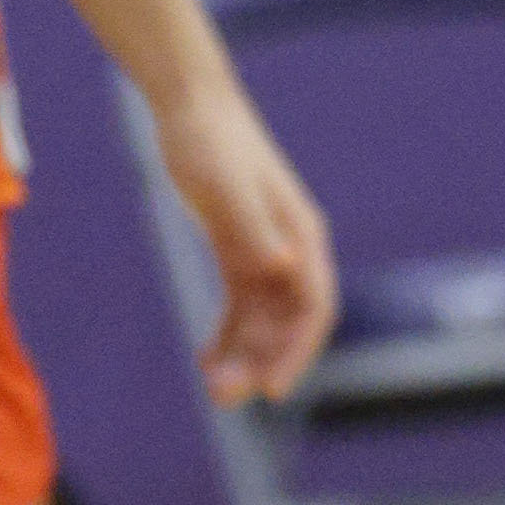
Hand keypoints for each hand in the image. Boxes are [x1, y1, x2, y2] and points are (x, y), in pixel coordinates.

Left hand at [153, 70, 337, 409]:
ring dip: (244, 356)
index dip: (298, 350)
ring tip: (213, 388)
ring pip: (263, 321)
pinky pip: (241, 306)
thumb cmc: (211, 140)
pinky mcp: (239, 251)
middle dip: (263, 362)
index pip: (313, 306)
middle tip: (223, 397)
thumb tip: (283, 266)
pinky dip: (227, 335)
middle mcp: (290, 250)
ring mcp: (266, 253)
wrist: (191, 106)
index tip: (272, 389)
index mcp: (300, 235)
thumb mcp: (226, 184)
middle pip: (288, 322)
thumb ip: (255, 226)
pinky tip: (206, 358)